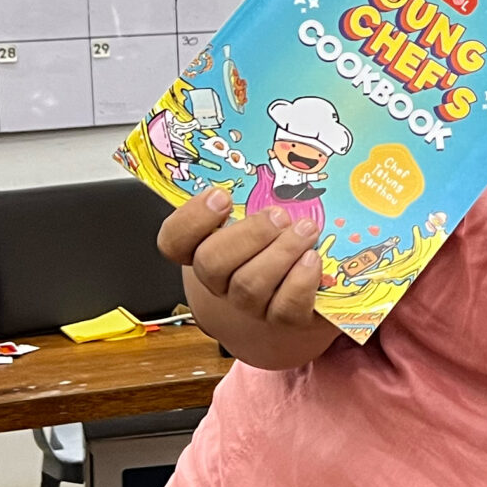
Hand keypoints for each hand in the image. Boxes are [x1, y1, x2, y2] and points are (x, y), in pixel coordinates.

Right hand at [157, 193, 339, 369]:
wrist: (300, 304)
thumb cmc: (276, 246)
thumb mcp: (258, 220)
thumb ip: (255, 198)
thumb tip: (275, 165)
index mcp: (203, 249)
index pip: (174, 240)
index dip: (191, 219)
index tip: (221, 197)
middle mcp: (220, 280)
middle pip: (210, 263)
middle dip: (247, 235)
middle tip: (278, 216)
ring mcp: (249, 304)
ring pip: (248, 285)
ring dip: (280, 253)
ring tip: (305, 230)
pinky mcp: (282, 321)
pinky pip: (284, 309)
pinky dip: (300, 282)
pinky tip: (312, 260)